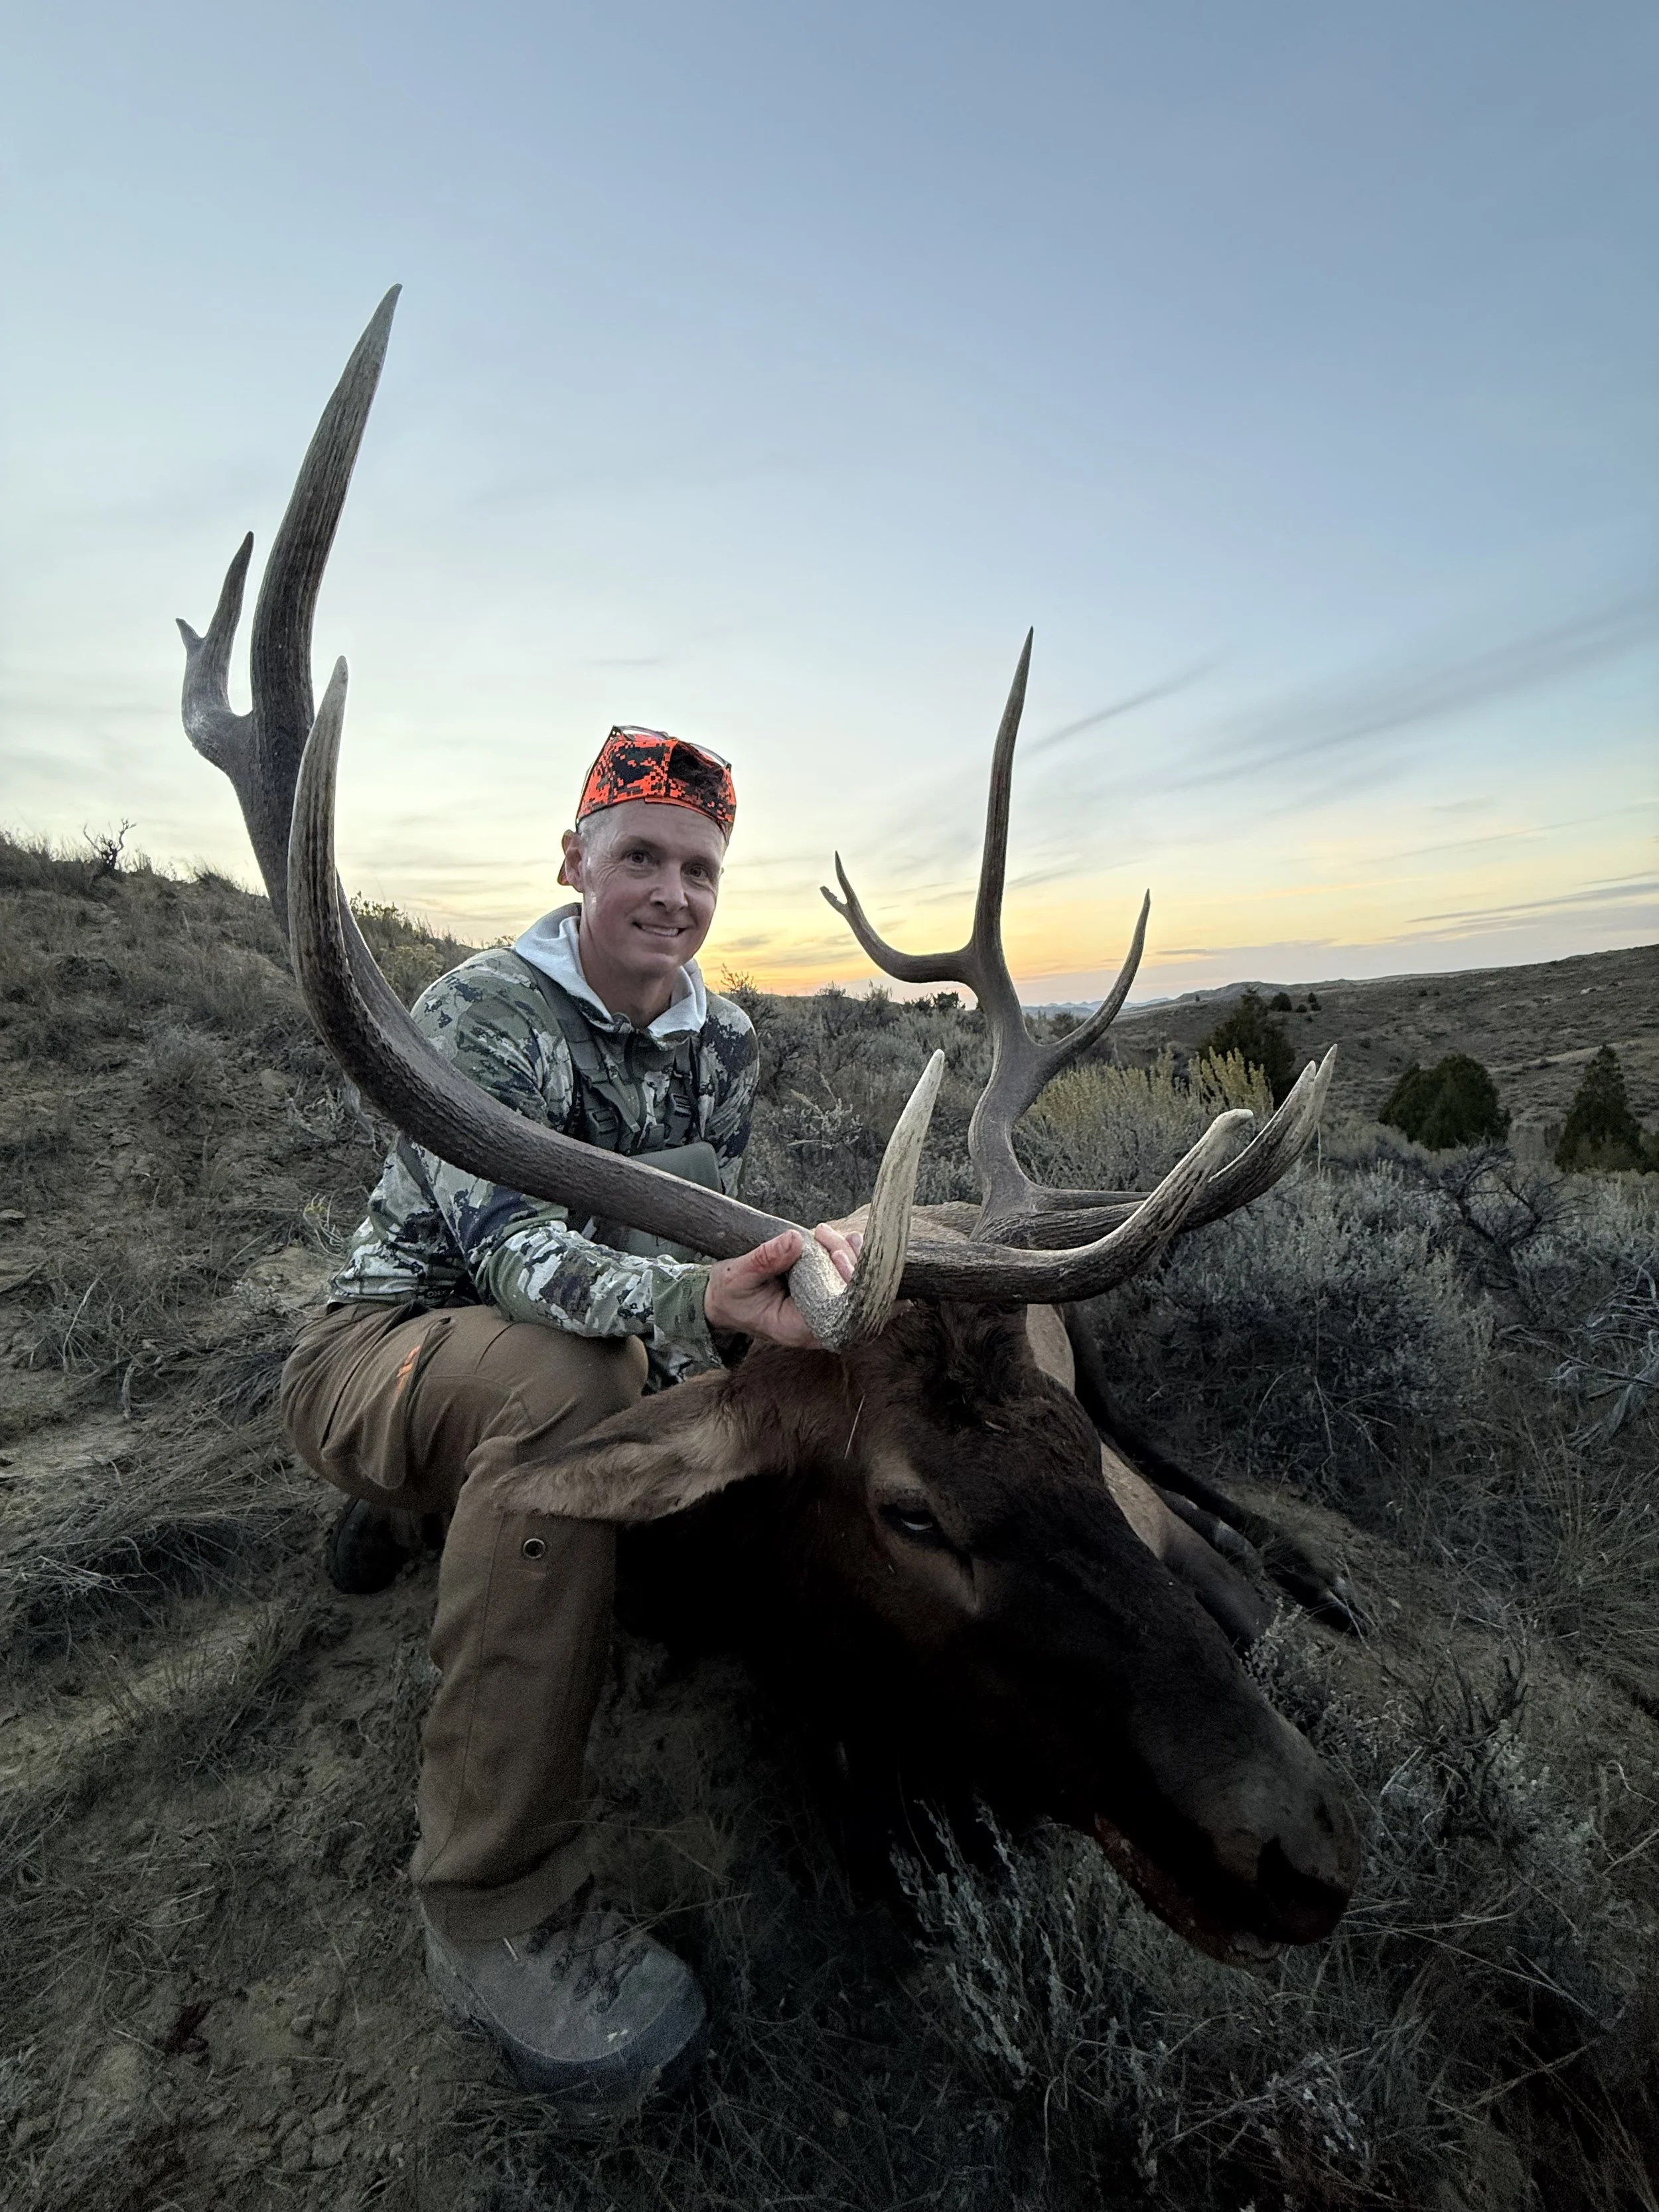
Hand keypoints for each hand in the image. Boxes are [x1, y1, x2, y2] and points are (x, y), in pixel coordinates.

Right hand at [703, 1224, 863, 1347]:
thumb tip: (794, 1239)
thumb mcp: (738, 1275)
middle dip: (848, 1264)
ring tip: (827, 1233)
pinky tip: (845, 1239)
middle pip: (851, 1301)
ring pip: (852, 1290)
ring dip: (848, 1258)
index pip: (839, 1313)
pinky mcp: (821, 1298)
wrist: (722, 1300)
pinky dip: (846, 1260)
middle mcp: (815, 1326)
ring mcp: (820, 1313)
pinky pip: (843, 1283)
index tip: (836, 1255)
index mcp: (797, 1329)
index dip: (847, 1284)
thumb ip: (764, 1259)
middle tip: (827, 1237)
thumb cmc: (728, 1295)